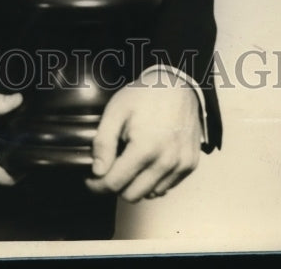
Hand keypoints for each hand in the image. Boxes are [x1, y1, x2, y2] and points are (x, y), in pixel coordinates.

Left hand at [85, 72, 201, 202]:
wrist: (177, 86)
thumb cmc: (145, 95)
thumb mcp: (116, 111)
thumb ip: (103, 142)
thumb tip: (98, 171)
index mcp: (145, 148)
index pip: (115, 183)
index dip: (97, 185)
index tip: (91, 181)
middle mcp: (166, 161)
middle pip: (132, 195)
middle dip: (115, 186)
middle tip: (108, 170)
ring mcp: (181, 165)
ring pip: (150, 194)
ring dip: (135, 185)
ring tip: (128, 163)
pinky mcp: (190, 165)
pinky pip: (166, 187)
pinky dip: (152, 182)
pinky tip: (145, 163)